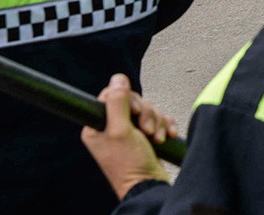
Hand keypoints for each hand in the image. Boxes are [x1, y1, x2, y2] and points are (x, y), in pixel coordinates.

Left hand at [81, 74, 170, 199]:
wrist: (149, 186)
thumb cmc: (130, 165)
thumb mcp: (121, 130)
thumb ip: (118, 102)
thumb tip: (118, 78)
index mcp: (97, 126)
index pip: (112, 95)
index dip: (128, 100)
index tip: (134, 113)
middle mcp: (111, 127)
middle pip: (133, 102)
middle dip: (146, 114)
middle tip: (146, 130)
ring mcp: (129, 132)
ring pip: (147, 110)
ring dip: (156, 122)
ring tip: (156, 138)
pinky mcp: (144, 136)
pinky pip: (158, 119)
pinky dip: (164, 126)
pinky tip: (166, 136)